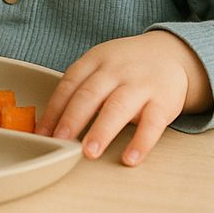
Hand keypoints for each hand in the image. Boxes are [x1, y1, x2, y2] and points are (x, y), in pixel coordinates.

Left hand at [35, 31, 212, 165]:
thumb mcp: (101, 65)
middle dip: (72, 119)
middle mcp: (116, 70)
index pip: (70, 84)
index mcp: (95, 60)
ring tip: (89, 152)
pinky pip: (152, 123)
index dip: (54, 108)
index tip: (43, 132)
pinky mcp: (163, 101)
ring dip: (102, 131)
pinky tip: (130, 159)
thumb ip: (81, 87)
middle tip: (59, 141)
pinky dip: (141, 142)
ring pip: (118, 107)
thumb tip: (52, 123)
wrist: (170, 54)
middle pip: (90, 94)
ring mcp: (140, 84)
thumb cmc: (126, 66)